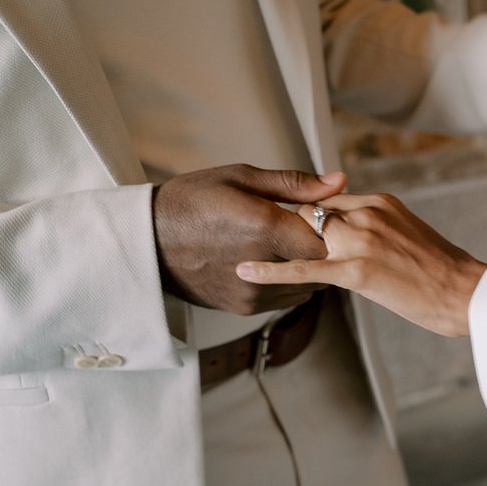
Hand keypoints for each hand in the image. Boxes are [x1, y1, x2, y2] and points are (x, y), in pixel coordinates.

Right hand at [152, 164, 346, 314]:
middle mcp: (262, 264)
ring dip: (306, 268)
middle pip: (321, 265)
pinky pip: (286, 299)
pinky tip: (269, 262)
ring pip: (307, 286)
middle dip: (323, 249)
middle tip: (306, 231)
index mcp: (264, 226)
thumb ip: (295, 184)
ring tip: (283, 246)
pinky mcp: (245, 307)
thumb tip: (339, 182)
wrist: (147, 240)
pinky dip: (287, 283)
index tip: (320, 216)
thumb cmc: (194, 200)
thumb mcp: (242, 178)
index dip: (330, 227)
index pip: (327, 237)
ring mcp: (253, 291)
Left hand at [235, 194, 486, 336]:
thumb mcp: (408, 232)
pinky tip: (245, 271)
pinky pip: (305, 268)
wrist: (463, 292)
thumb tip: (357, 232)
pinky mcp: (356, 271)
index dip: (306, 215)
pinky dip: (272, 270)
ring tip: (254, 252)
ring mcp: (361, 241)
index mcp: (380, 202)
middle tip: (261, 238)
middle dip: (289, 229)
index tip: (285, 223)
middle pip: (310, 213)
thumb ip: (378, 225)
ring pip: (306, 235)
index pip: (328, 200)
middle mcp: (367, 214)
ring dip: (283, 246)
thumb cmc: (442, 269)